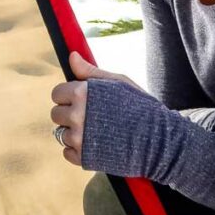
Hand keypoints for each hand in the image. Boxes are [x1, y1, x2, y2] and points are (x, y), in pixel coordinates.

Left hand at [50, 52, 142, 166]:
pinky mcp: (83, 158)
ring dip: (74, 133)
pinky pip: (67, 153)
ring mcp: (79, 138)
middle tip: (89, 117)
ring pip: (60, 134)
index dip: (68, 96)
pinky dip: (77, 150)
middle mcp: (76, 115)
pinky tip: (94, 145)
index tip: (81, 100)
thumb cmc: (140, 107)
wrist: (158, 140)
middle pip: (56, 114)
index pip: (57, 93)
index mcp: (82, 93)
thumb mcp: (117, 83)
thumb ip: (90, 71)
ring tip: (95, 132)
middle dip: (69, 114)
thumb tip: (72, 56)